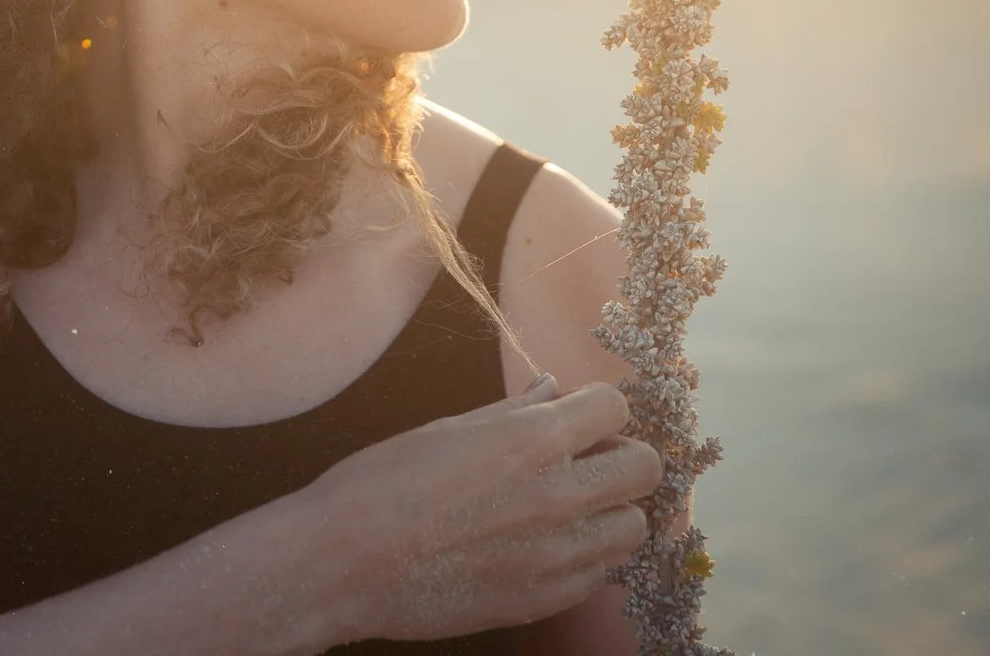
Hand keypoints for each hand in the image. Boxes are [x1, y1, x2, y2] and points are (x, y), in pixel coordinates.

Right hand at [297, 375, 661, 643]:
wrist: (344, 563)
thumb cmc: (381, 485)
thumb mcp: (447, 430)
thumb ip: (512, 413)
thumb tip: (553, 390)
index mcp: (529, 441)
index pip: (615, 408)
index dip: (599, 407)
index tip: (581, 416)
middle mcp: (557, 496)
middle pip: (645, 468)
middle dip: (622, 456)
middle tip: (587, 461)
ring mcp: (556, 555)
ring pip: (634, 527)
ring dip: (610, 511)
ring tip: (570, 509)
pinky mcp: (545, 600)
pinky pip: (599, 574)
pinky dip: (585, 557)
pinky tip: (545, 546)